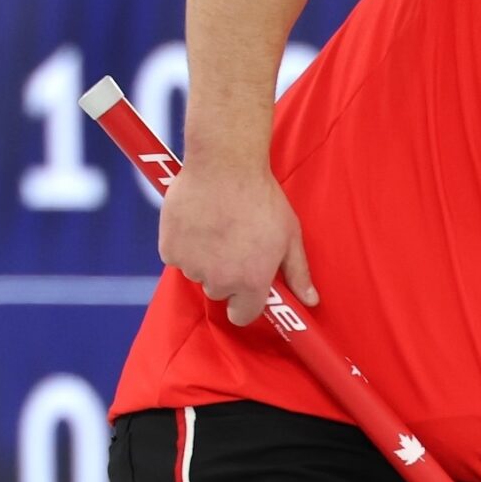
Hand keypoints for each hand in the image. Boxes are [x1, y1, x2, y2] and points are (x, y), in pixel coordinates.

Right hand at [157, 156, 317, 327]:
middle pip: (219, 292)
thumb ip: (298, 273)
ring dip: (203, 258)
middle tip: (233, 243)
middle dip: (225, 275)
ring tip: (216, 226)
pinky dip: (183, 244)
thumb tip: (310, 301)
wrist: (224, 165)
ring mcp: (192, 266)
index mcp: (251, 283)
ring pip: (197, 273)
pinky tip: (197, 221)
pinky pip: (176, 257)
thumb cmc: (261, 198)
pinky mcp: (169, 250)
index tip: (245, 290)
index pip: (242, 316)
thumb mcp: (290, 236)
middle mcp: (220, 281)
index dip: (244, 303)